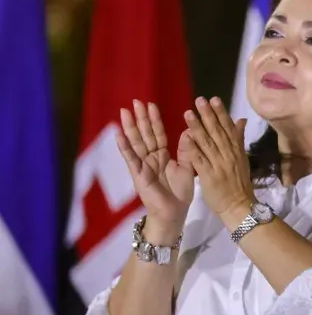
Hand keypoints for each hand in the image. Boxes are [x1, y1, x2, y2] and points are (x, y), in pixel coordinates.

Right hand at [113, 100, 194, 231]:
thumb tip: (189, 130)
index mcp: (162, 156)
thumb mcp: (187, 167)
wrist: (174, 212)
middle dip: (140, 119)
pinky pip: (131, 158)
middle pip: (144, 135)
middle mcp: (150, 158)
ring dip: (129, 128)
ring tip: (124, 112)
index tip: (151, 104)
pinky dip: (124, 147)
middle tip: (135, 102)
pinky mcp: (138, 175)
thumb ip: (187, 149)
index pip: (157, 134)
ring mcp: (142, 166)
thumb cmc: (180, 192)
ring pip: (136, 143)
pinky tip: (119, 134)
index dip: (154, 120)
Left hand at [182, 97, 255, 226]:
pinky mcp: (209, 175)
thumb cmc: (239, 182)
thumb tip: (241, 119)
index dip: (220, 113)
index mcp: (236, 150)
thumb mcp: (242, 158)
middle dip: (208, 115)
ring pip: (207, 143)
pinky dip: (193, 148)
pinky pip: (200, 159)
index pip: (228, 128)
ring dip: (197, 127)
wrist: (239, 205)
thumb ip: (239, 139)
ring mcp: (219, 164)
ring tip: (188, 114)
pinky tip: (186, 138)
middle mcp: (228, 154)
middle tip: (199, 100)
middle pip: (217, 132)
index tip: (213, 99)